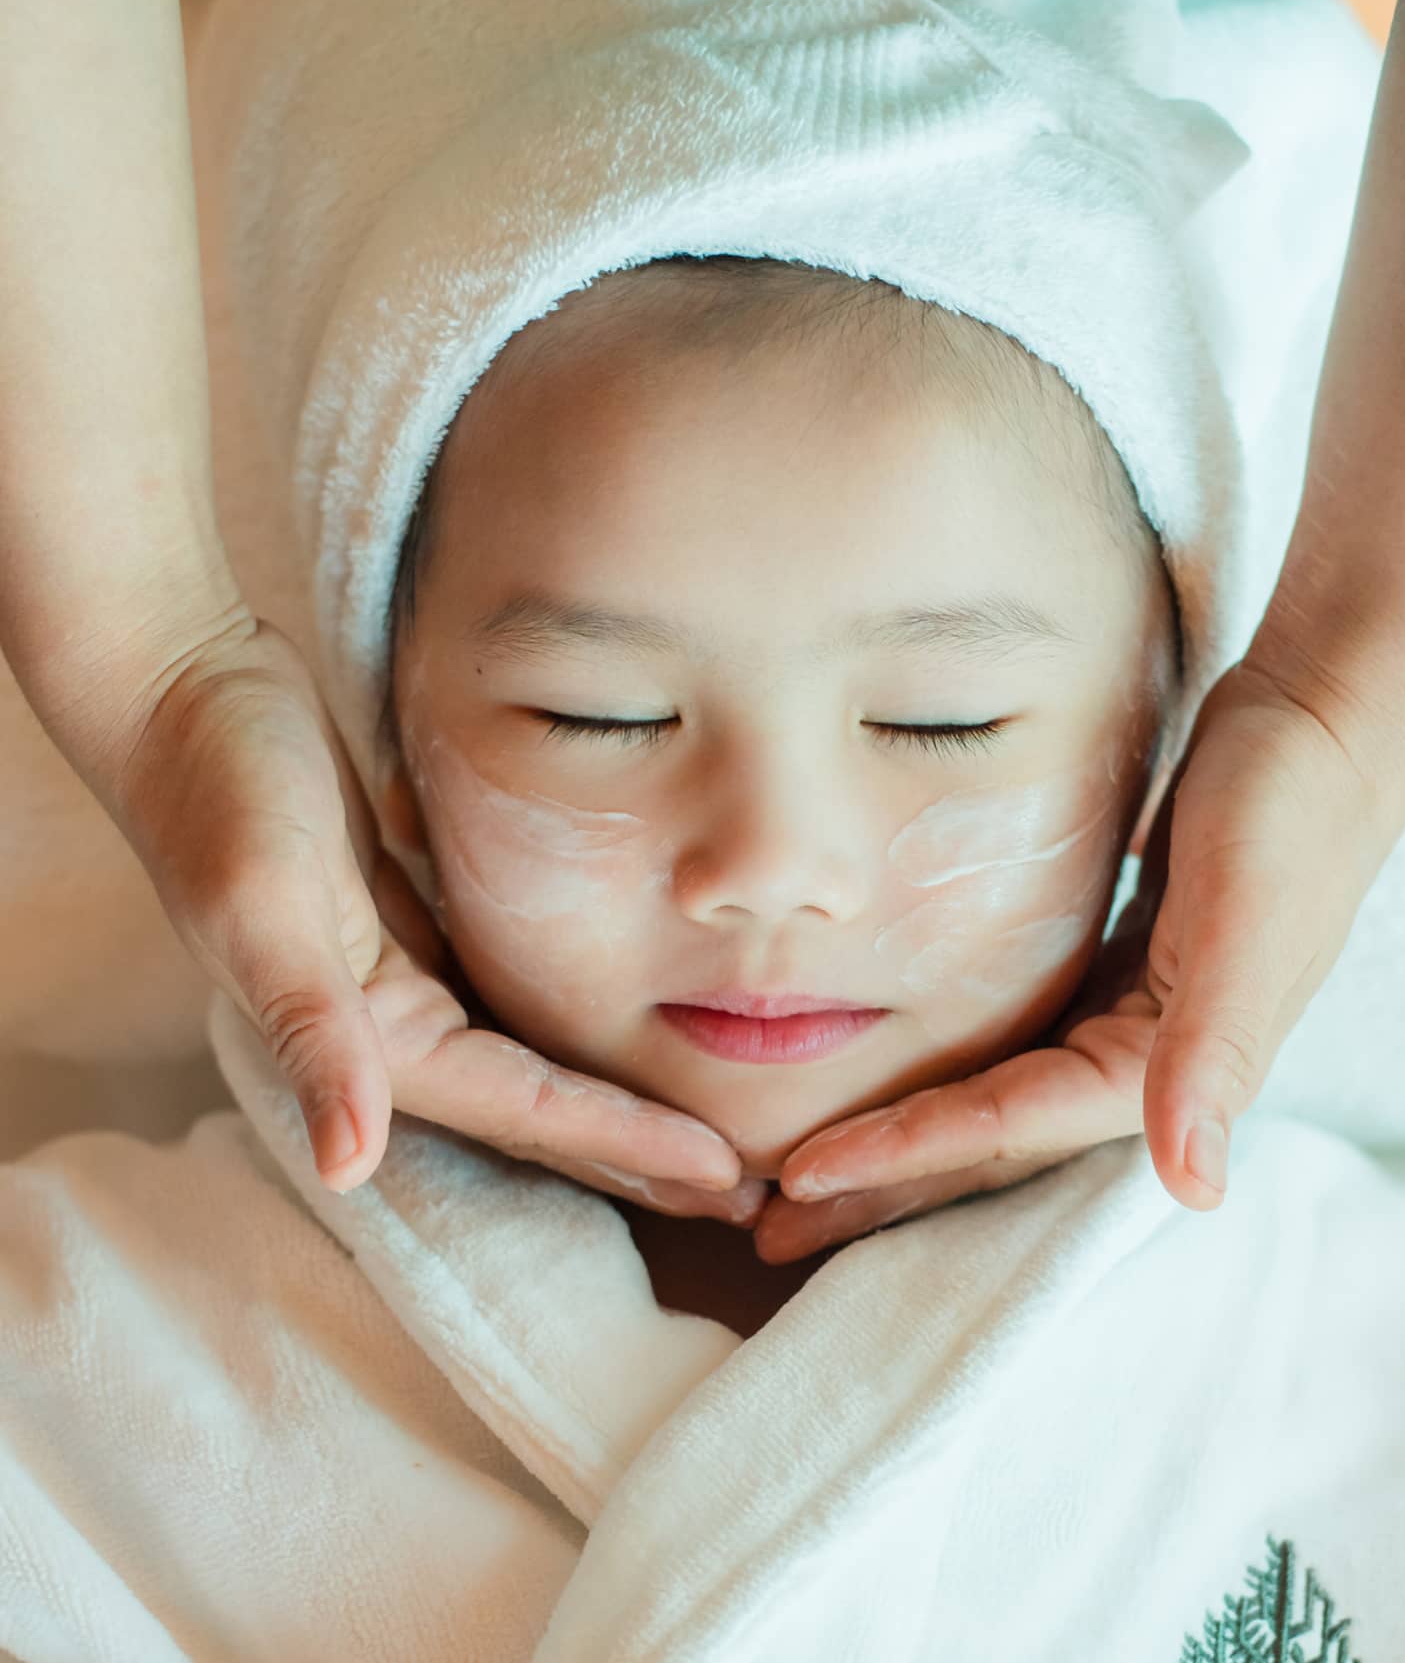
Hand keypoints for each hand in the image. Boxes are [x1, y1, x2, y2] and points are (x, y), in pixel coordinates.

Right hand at [106, 611, 754, 1210]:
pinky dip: (579, 1022)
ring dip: (618, 1100)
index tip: (726, 1169)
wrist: (179, 693)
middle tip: (749, 1187)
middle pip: (543, 1111)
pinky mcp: (416, 922)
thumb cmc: (218, 790)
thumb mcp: (262, 905)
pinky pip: (517, 993)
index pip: (528, 1110)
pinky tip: (634, 1024)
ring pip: (537, 1059)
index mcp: (375, 1035)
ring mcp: (408, 975)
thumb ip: (312, 1033)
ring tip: (709, 1129)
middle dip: (641, 1154)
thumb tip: (348, 1163)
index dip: (627, 1143)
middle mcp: (395, 1025)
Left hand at [756, 658, 1386, 1262]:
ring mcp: (1126, 1018)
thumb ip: (1218, 1052)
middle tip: (768, 1222)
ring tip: (806, 1172)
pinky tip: (892, 1070)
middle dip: (883, 1189)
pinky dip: (946, 1068)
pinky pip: (1010, 1040)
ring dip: (904, 1138)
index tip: (800, 1176)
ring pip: (990, 1098)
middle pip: (986, 1143)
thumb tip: (1194, 1187)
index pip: (1005, 1128)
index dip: (903, 1156)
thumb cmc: (1290, 812)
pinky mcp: (1115, 970)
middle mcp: (1141, 1063)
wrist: (1328, 721)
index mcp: (1162, 1068)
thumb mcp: (1252, 923)